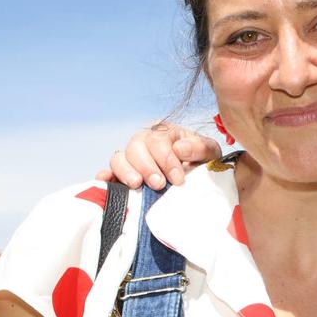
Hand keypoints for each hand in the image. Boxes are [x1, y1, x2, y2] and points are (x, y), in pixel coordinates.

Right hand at [95, 123, 222, 189]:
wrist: (197, 181)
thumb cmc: (202, 163)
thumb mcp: (210, 153)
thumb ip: (200, 148)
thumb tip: (179, 148)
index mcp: (165, 132)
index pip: (158, 139)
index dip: (166, 159)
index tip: (178, 178)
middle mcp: (144, 141)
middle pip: (136, 146)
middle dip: (147, 167)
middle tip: (159, 184)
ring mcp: (131, 157)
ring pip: (119, 157)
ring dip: (126, 171)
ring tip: (137, 185)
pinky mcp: (121, 173)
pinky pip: (108, 171)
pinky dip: (106, 176)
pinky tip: (106, 182)